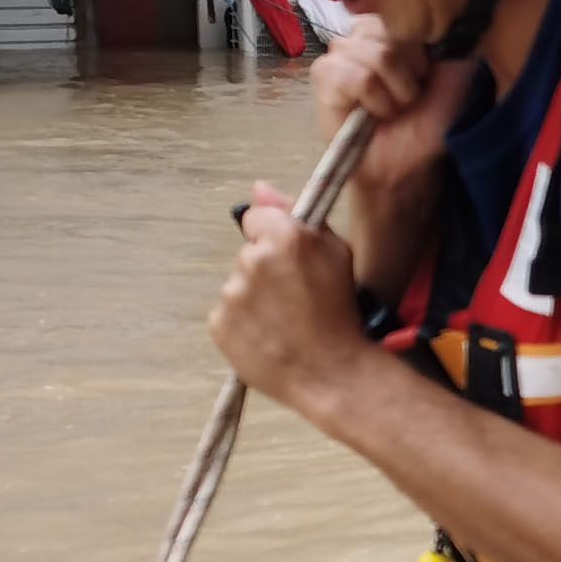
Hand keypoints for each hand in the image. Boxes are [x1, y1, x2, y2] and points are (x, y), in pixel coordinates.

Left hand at [210, 183, 365, 407]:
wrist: (331, 373)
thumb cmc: (341, 314)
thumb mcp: (337, 254)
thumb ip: (295, 215)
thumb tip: (259, 188)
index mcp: (284, 238)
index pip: (259, 217)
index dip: (277, 237)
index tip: (293, 259)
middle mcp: (252, 261)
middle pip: (250, 253)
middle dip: (267, 269)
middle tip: (296, 298)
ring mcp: (232, 295)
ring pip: (238, 285)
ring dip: (256, 298)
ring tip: (285, 321)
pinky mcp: (220, 324)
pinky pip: (228, 313)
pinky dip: (244, 323)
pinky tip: (270, 335)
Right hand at [312, 16, 459, 226]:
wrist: (403, 165)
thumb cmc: (426, 124)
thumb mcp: (454, 81)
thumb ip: (453, 45)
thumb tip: (445, 16)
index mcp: (395, 28)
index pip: (407, 13)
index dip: (422, 53)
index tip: (426, 78)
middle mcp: (366, 33)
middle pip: (389, 30)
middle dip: (408, 73)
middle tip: (408, 99)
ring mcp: (341, 51)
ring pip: (373, 51)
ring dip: (392, 89)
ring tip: (391, 108)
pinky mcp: (323, 76)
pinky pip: (352, 75)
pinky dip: (372, 98)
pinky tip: (372, 113)